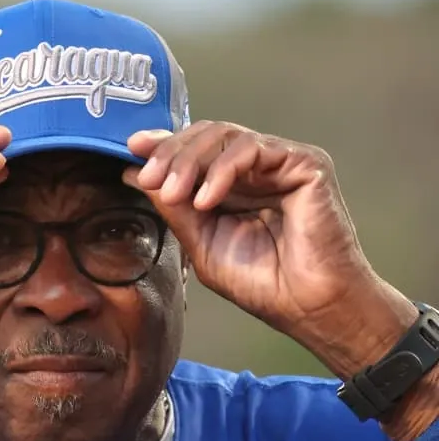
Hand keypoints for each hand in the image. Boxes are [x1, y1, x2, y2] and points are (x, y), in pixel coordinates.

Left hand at [124, 121, 415, 363]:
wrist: (307, 305)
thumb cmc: (263, 283)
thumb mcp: (201, 243)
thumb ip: (174, 208)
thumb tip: (134, 174)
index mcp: (234, 186)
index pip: (196, 151)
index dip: (164, 145)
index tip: (132, 149)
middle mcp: (259, 168)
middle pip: (207, 135)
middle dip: (172, 154)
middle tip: (150, 179)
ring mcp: (282, 163)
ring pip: (226, 135)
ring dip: (191, 160)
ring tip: (175, 194)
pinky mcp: (305, 163)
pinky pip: (254, 148)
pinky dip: (223, 170)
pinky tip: (207, 199)